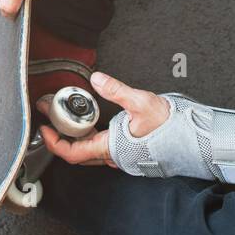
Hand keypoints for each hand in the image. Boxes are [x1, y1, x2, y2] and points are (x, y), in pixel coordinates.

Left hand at [37, 71, 169, 167]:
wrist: (189, 137)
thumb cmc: (169, 126)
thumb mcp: (140, 102)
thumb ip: (116, 90)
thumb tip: (97, 79)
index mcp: (112, 148)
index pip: (73, 153)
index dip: (55, 143)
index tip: (45, 129)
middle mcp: (113, 155)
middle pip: (77, 153)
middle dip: (60, 136)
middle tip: (51, 118)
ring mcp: (119, 155)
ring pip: (88, 150)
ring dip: (74, 136)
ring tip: (66, 117)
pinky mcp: (125, 150)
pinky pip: (100, 147)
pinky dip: (88, 135)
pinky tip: (89, 121)